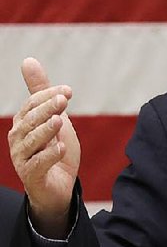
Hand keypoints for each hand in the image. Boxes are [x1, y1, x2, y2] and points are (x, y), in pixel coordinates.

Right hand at [7, 58, 80, 237]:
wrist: (58, 186)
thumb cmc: (54, 148)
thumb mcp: (53, 117)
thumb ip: (42, 92)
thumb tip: (28, 60)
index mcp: (23, 123)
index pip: (32, 104)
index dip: (48, 96)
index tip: (68, 91)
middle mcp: (18, 139)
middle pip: (31, 120)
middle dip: (47, 109)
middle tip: (64, 100)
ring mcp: (22, 158)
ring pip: (32, 141)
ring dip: (46, 130)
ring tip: (59, 121)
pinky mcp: (32, 176)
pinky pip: (38, 164)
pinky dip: (50, 155)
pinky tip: (61, 148)